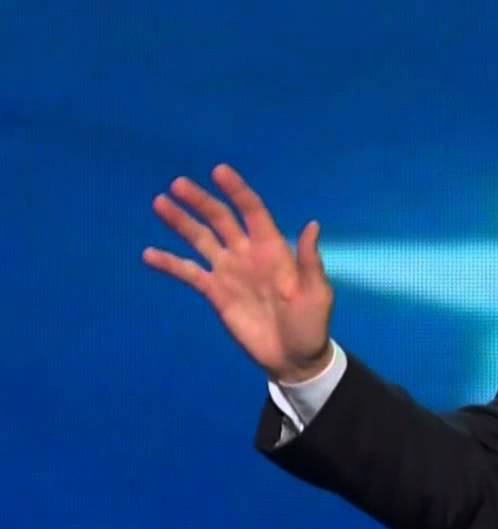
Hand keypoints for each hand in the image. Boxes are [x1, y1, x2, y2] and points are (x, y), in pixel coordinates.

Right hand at [142, 163, 334, 382]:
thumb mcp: (317, 292)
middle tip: (178, 184)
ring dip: (181, 222)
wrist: (293, 357)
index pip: (252, 211)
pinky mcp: (215, 293)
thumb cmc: (310, 323)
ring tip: (159, 203)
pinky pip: (188, 273)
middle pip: (221, 219)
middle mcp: (247, 254)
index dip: (237, 191)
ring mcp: (229, 272)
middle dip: (201, 201)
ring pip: (201, 240)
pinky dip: (169, 263)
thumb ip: (310, 260)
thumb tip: (312, 224)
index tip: (219, 171)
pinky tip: (149, 254)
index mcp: (273, 249)